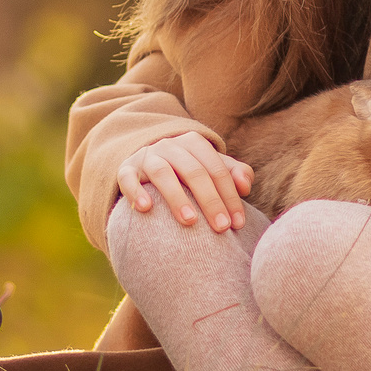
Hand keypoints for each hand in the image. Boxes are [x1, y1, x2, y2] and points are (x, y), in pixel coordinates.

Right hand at [117, 132, 252, 231]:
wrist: (146, 161)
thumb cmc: (186, 170)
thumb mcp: (210, 167)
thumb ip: (233, 173)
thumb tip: (246, 185)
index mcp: (194, 143)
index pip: (217, 169)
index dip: (230, 196)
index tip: (237, 224)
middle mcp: (170, 146)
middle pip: (194, 171)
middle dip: (210, 200)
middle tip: (221, 228)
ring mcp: (147, 156)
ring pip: (162, 173)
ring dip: (177, 197)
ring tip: (190, 222)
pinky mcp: (125, 169)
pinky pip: (127, 178)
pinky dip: (136, 191)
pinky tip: (145, 209)